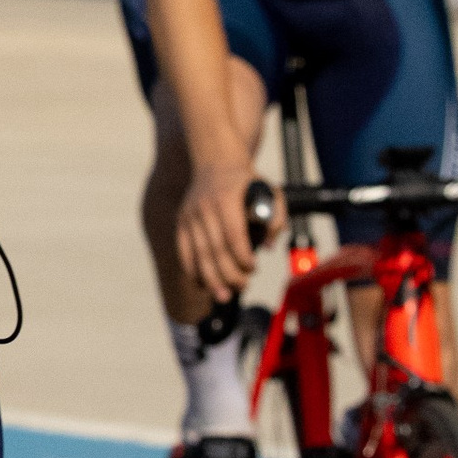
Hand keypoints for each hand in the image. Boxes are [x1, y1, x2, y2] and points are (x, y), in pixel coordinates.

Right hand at [175, 153, 257, 307]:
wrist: (215, 162)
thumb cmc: (246, 181)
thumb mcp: (270, 191)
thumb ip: (276, 217)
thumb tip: (269, 245)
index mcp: (226, 199)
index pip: (233, 235)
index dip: (243, 257)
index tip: (253, 268)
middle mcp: (204, 208)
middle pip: (215, 249)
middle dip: (229, 273)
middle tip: (242, 286)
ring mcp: (189, 215)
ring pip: (198, 254)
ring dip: (211, 279)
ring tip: (223, 295)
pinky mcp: (181, 222)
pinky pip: (184, 251)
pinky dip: (192, 270)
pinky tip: (203, 284)